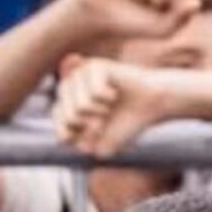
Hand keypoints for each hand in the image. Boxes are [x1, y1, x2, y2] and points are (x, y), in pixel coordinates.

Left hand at [53, 58, 170, 159]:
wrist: (150, 104)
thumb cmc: (124, 124)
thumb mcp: (100, 146)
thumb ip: (76, 142)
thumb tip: (69, 119)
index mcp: (64, 109)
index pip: (61, 133)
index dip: (85, 140)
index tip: (98, 134)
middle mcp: (68, 90)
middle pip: (69, 119)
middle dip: (92, 127)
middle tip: (106, 119)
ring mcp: (78, 76)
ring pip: (79, 107)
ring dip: (100, 113)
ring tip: (109, 106)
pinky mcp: (93, 66)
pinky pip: (94, 93)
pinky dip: (108, 98)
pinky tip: (113, 93)